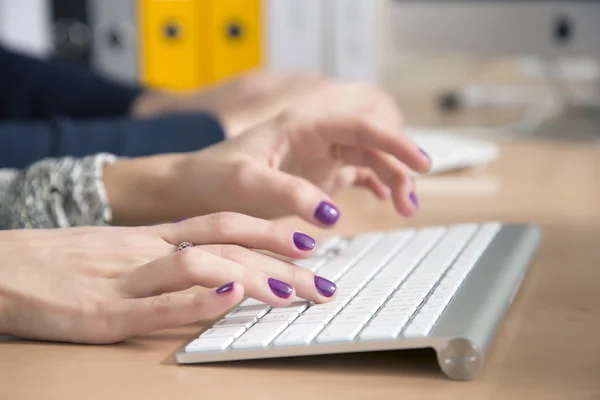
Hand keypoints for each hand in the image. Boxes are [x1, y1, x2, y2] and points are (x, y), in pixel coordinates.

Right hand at [0, 213, 335, 343]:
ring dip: (250, 276)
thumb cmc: (62, 263)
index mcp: (153, 238)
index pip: (223, 224)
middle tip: (325, 279)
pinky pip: (154, 302)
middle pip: (226, 245)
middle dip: (281, 262)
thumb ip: (166, 256)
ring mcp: (126, 280)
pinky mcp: (102, 313)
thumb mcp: (121, 252)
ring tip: (292, 290)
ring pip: (197, 265)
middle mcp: (147, 252)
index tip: (309, 243)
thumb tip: (217, 268)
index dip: (270, 231)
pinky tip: (228, 297)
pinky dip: (194, 299)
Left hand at [105, 82, 430, 225]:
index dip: (395, 141)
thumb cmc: (213, 177)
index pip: (361, 125)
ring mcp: (319, 155)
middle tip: (410, 200)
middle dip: (399, 166)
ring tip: (403, 209)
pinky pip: (358, 174)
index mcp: (303, 125)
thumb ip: (291, 194)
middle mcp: (317, 136)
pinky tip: (386, 201)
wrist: (191, 188)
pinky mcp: (317, 175)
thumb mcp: (247, 183)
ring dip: (392, 180)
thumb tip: (333, 215)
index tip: (421, 162)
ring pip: (370, 160)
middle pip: (373, 143)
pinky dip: (377, 186)